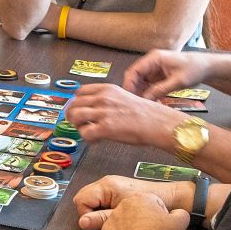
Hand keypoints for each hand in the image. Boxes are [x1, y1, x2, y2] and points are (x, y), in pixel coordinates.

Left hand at [66, 83, 185, 150]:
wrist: (157, 122)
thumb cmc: (146, 113)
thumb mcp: (123, 96)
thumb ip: (107, 99)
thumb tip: (94, 108)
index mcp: (107, 89)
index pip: (79, 92)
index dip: (76, 102)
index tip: (78, 109)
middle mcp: (102, 98)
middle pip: (74, 104)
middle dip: (73, 115)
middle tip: (78, 123)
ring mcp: (103, 112)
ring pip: (75, 117)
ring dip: (77, 126)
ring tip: (86, 131)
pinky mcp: (105, 128)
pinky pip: (84, 133)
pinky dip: (87, 138)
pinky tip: (96, 139)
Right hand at [74, 174, 193, 229]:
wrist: (170, 199)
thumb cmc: (149, 206)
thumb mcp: (121, 215)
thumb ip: (100, 219)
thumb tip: (82, 223)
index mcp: (106, 185)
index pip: (81, 199)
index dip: (86, 214)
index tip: (98, 224)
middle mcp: (107, 182)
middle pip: (84, 197)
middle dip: (90, 211)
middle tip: (105, 221)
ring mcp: (112, 184)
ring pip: (92, 198)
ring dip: (97, 210)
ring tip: (111, 218)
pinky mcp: (118, 189)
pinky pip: (101, 198)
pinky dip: (103, 207)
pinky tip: (116, 215)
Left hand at [99, 194, 189, 229]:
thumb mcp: (180, 221)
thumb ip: (180, 213)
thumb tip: (178, 213)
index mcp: (142, 197)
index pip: (153, 202)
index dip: (159, 214)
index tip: (161, 224)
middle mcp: (125, 203)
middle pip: (136, 209)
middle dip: (143, 218)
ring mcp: (113, 216)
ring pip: (124, 219)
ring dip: (131, 226)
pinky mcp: (106, 229)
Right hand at [123, 49, 212, 99]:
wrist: (206, 67)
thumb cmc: (194, 70)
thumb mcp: (178, 82)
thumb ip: (160, 90)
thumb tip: (144, 100)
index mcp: (154, 58)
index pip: (134, 70)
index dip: (129, 84)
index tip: (129, 98)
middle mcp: (151, 62)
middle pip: (134, 76)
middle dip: (133, 90)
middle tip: (134, 104)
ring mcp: (153, 68)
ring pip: (139, 81)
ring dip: (140, 92)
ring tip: (142, 105)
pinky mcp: (157, 75)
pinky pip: (147, 84)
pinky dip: (147, 93)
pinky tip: (149, 102)